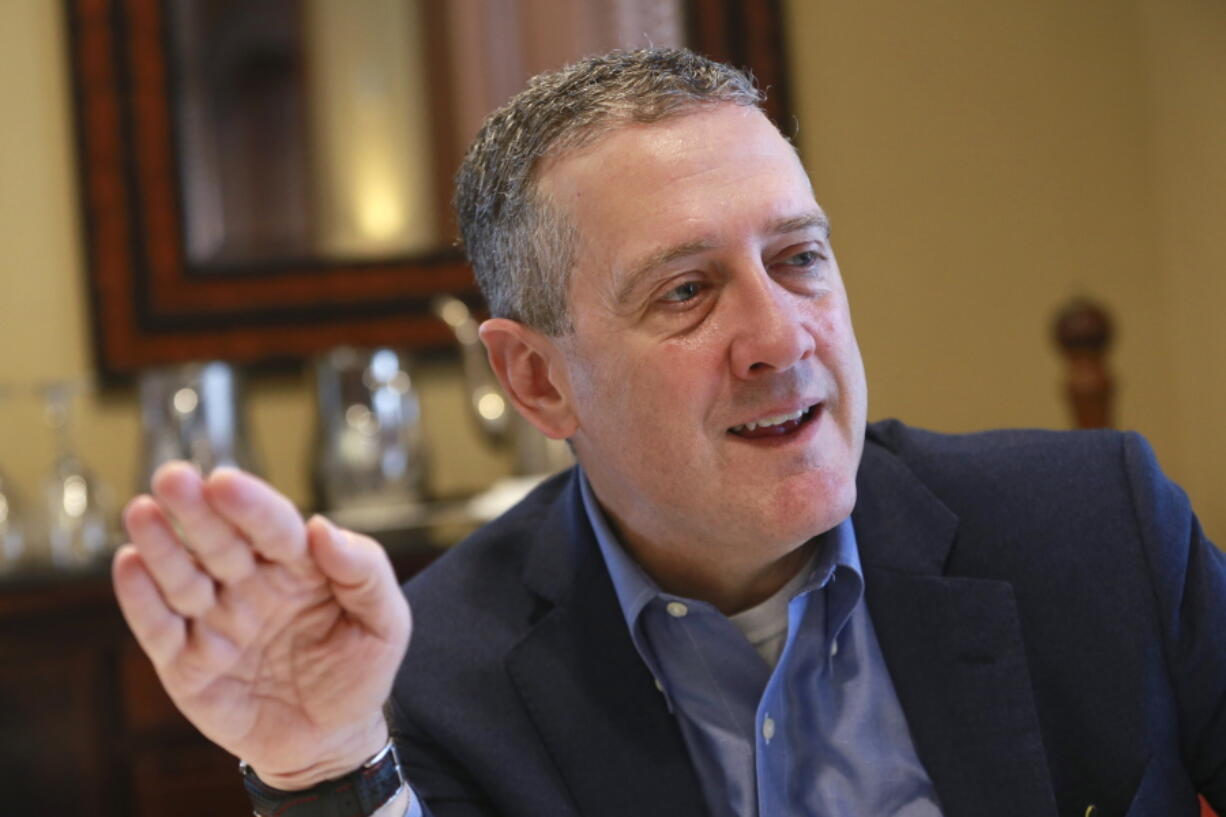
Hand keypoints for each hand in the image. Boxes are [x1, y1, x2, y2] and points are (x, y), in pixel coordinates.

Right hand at [113, 462, 410, 789]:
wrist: (332, 742)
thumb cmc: (359, 671)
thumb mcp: (384, 621)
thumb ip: (364, 572)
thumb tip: (322, 529)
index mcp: (297, 566)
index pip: (273, 527)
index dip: (251, 505)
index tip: (226, 482)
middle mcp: (249, 585)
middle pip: (221, 542)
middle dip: (197, 511)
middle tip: (174, 478)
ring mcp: (214, 622)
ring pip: (183, 578)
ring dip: (162, 546)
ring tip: (143, 512)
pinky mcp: (186, 664)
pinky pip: (160, 629)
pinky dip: (141, 600)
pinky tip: (130, 565)